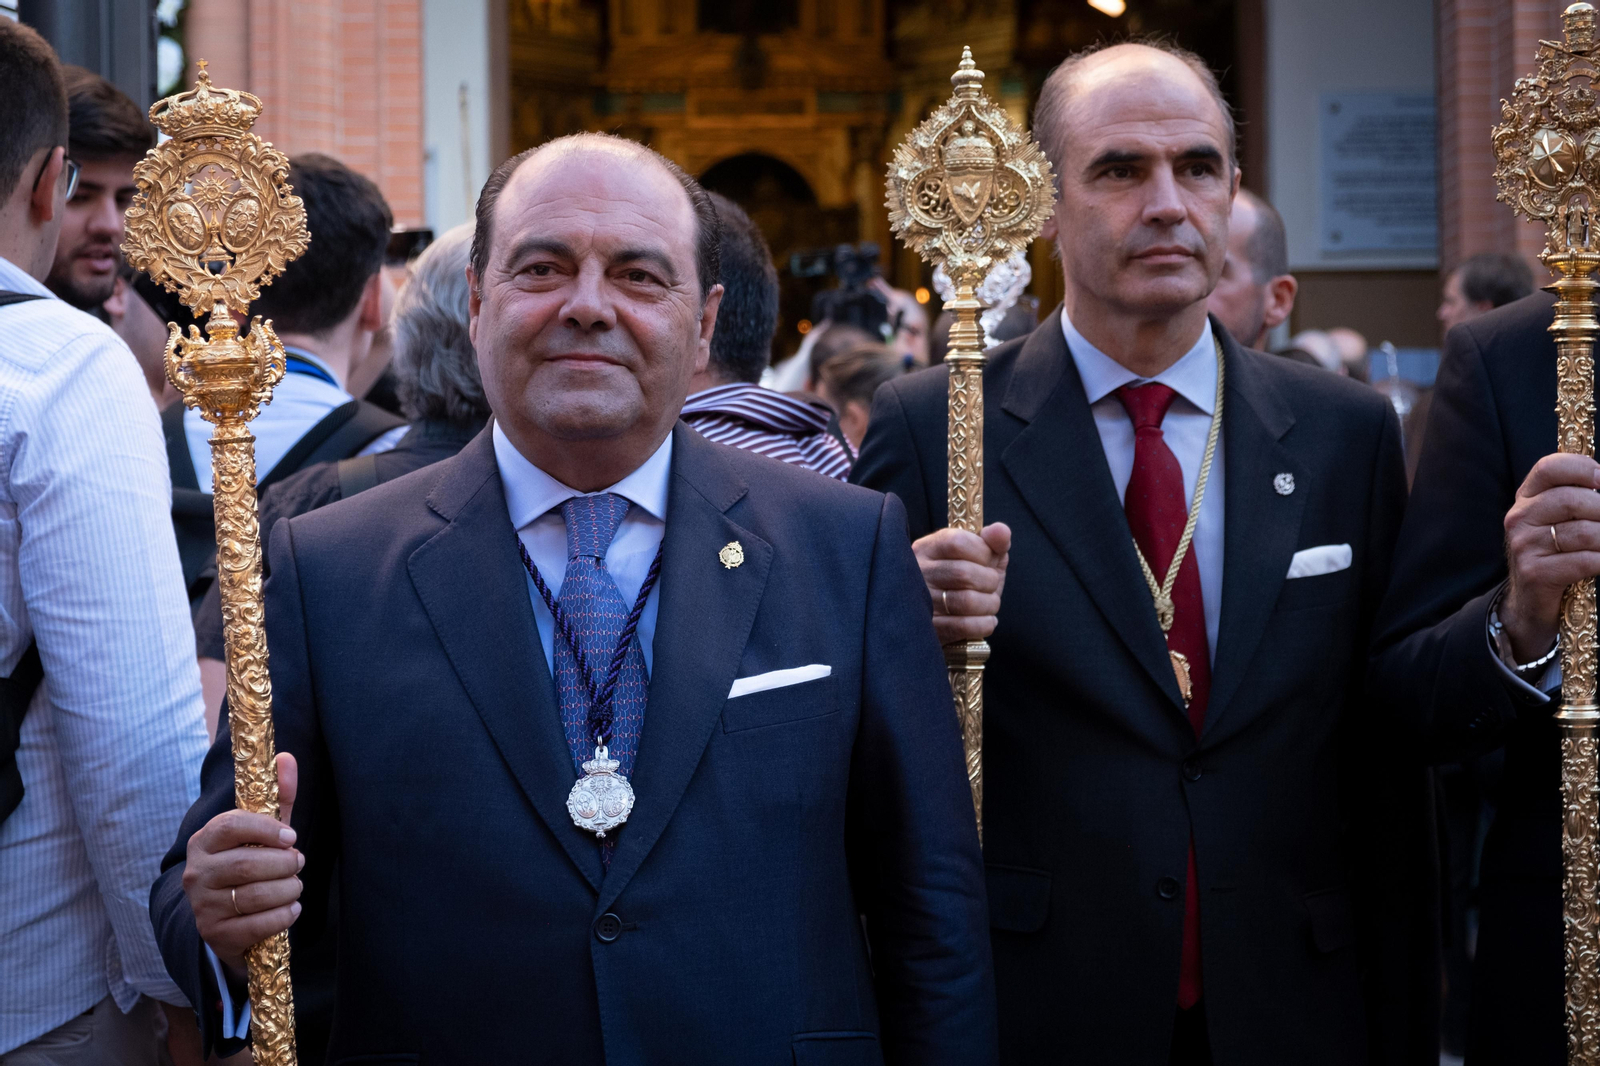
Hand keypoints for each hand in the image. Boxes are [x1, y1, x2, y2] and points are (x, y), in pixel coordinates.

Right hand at [182, 753, 302, 979]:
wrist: (229, 917)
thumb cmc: (249, 863)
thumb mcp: (262, 831)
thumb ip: (276, 796)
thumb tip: (286, 758)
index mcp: (205, 840)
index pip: (231, 826)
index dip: (266, 830)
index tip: (291, 838)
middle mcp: (196, 872)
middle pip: (247, 864)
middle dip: (284, 864)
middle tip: (298, 863)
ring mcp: (202, 905)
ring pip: (255, 895)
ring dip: (288, 890)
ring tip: (295, 886)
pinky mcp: (215, 934)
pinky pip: (258, 925)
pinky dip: (283, 916)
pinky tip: (291, 908)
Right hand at [913, 522, 1010, 644]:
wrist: (946, 617)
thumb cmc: (965, 582)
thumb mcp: (980, 557)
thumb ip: (993, 542)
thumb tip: (1001, 531)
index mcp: (928, 548)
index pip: (957, 543)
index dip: (983, 552)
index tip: (988, 561)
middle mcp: (918, 573)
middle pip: (964, 574)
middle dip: (990, 582)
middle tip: (990, 586)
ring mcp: (920, 603)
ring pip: (967, 601)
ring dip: (989, 604)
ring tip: (988, 604)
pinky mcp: (929, 630)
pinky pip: (965, 626)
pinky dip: (984, 623)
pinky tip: (985, 619)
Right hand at [1502, 453, 1599, 660]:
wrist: (1531, 603)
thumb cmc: (1558, 555)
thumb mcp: (1561, 521)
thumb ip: (1580, 498)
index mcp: (1527, 497)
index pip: (1550, 468)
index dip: (1582, 469)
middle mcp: (1519, 518)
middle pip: (1572, 500)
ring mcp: (1524, 546)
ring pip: (1585, 533)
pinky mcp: (1534, 572)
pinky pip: (1584, 561)